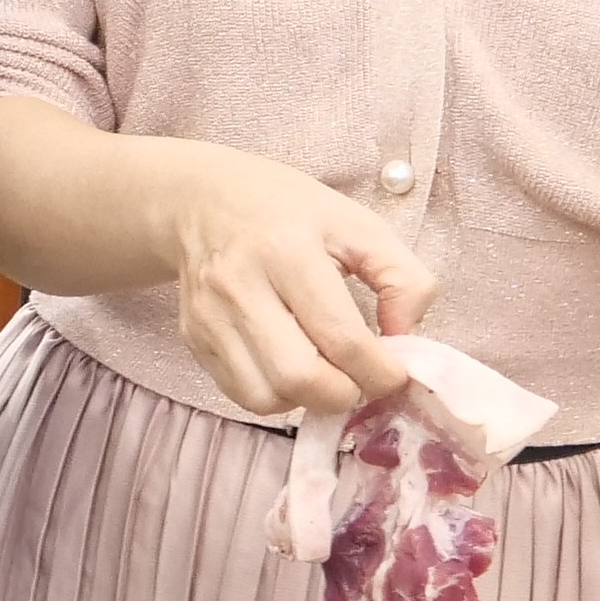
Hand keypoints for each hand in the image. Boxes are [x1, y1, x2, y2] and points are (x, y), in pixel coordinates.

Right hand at [148, 140, 432, 418]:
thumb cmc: (289, 212)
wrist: (201, 201)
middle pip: (299, 377)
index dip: (381, 372)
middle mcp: (240, 285)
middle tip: (361, 379)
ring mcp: (210, 316)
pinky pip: (242, 395)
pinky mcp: (193, 338)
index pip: (342, 338)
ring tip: (326, 372)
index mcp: (287, 250)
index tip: (396, 372)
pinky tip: (292, 367)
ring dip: (309, 400)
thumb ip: (402, 278)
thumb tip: (406, 340)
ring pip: (267, 398)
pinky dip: (277, 396)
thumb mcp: (358, 224)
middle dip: (345, 393)